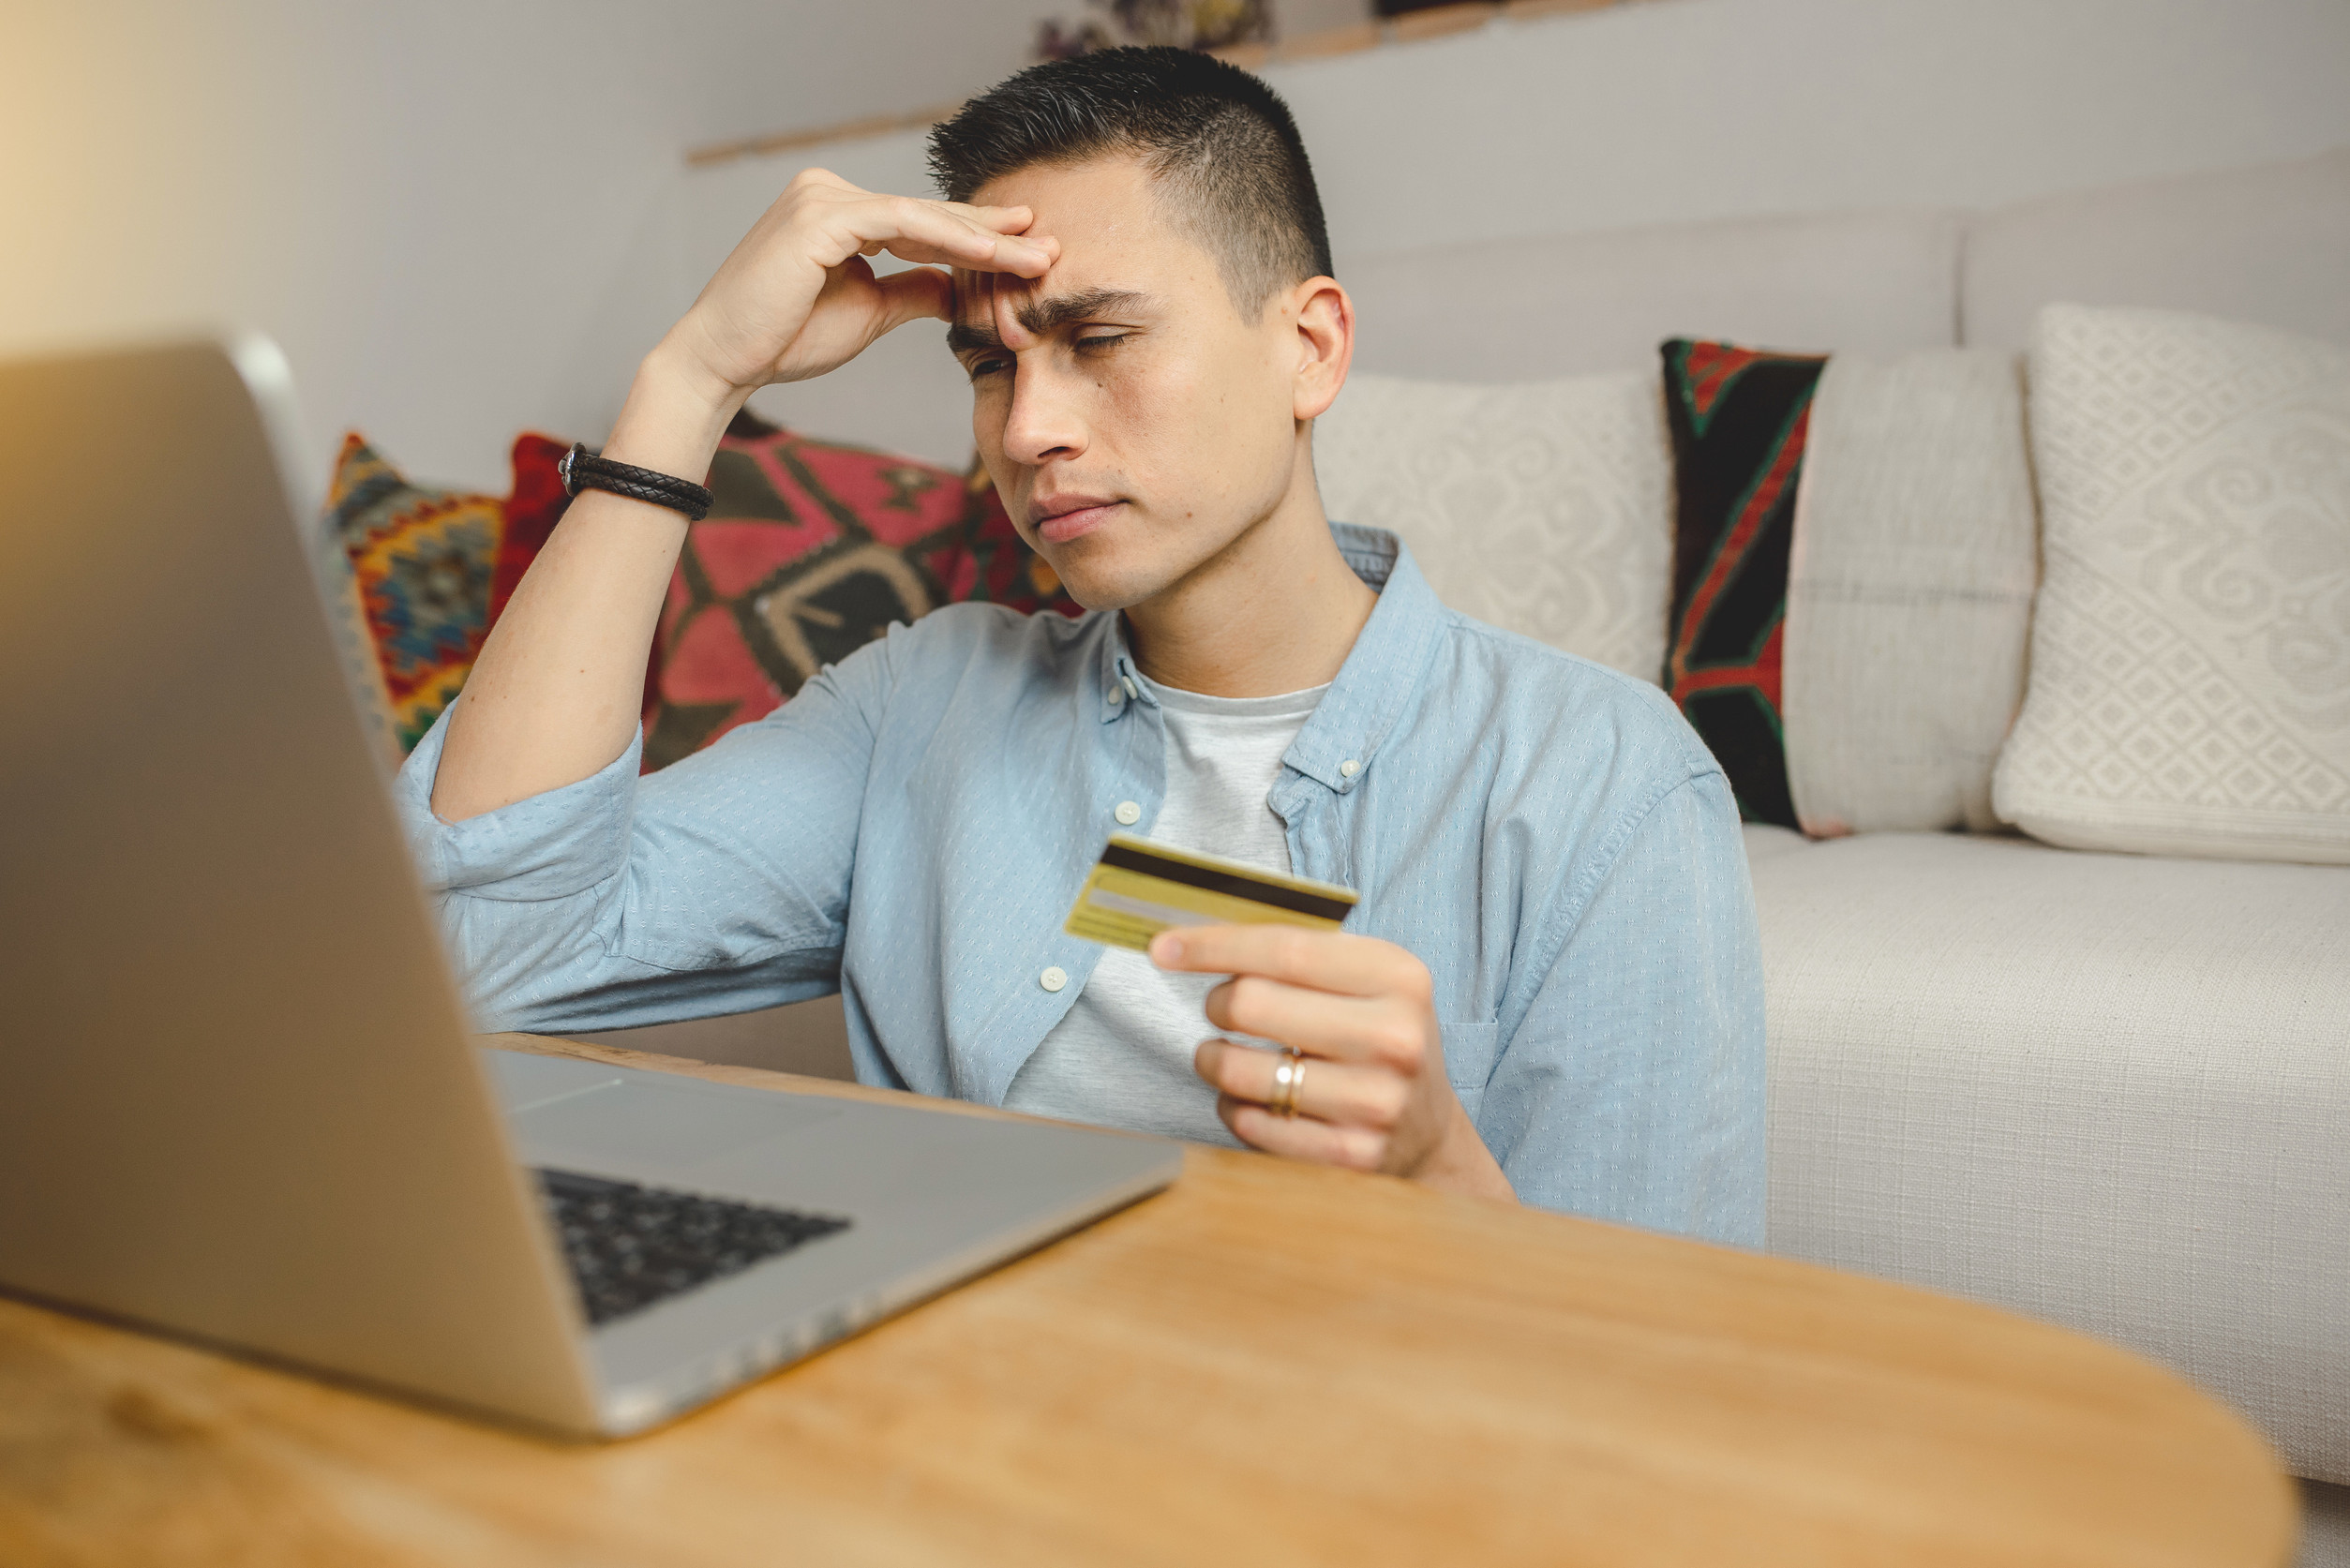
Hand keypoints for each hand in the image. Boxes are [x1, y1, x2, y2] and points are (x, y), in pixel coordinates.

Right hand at [659, 167, 1058, 404]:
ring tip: (1036, 257)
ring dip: (983, 242)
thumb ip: (912, 289)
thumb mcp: (869, 310)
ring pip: (923, 218)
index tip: (1029, 252)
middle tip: (1050, 246)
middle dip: (992, 236)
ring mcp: (821, 197)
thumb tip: (957, 287)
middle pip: (927, 214)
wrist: (725, 361)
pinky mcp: (820, 216)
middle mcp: (826, 191)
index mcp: (836, 210)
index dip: (976, 239)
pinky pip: (903, 225)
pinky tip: (992, 259)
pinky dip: (951, 244)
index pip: (920, 222)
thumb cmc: (785, 339)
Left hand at [1152, 926, 1516, 1201]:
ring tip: (1224, 1056)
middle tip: (1222, 1009)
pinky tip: (1251, 1099)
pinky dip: (1232, 1106)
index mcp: (1398, 978)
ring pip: (1238, 1070)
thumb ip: (1297, 955)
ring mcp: (1375, 1102)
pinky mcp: (1351, 1155)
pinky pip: (1249, 1123)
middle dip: (1217, 1003)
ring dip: (1213, 1059)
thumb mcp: (1366, 981)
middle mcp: (1393, 1038)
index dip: (1213, 945)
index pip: (1283, 950)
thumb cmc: (1377, 1038)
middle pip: (1251, 1004)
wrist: (1428, 1133)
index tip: (1163, 947)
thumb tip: (1194, 939)